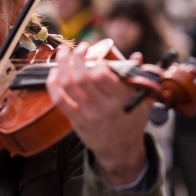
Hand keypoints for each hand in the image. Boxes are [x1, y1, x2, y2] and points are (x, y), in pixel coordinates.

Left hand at [46, 42, 149, 185]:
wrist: (120, 148)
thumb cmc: (132, 120)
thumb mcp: (142, 99)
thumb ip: (139, 77)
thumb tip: (136, 56)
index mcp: (121, 99)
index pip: (102, 76)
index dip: (96, 61)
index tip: (97, 56)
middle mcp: (103, 106)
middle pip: (82, 77)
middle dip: (77, 57)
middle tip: (80, 47)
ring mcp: (87, 113)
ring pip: (68, 85)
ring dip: (63, 64)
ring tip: (64, 52)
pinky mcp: (75, 119)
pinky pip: (59, 99)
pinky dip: (53, 84)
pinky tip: (54, 72)